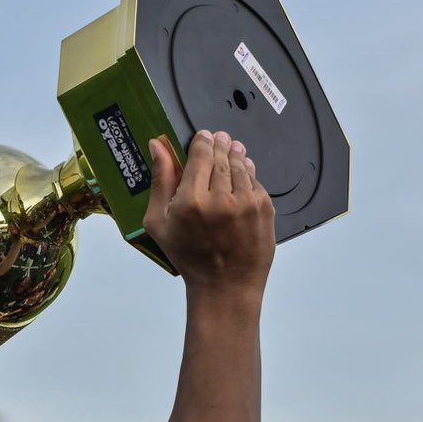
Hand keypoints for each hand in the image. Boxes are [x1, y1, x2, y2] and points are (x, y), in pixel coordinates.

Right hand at [143, 131, 274, 297]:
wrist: (225, 285)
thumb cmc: (188, 257)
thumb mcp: (160, 223)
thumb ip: (160, 181)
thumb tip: (158, 145)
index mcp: (191, 201)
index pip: (200, 156)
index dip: (202, 142)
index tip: (203, 136)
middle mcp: (221, 198)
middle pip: (222, 157)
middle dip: (220, 145)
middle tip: (219, 137)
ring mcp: (247, 203)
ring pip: (241, 166)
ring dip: (236, 154)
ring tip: (232, 149)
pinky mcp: (265, 208)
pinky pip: (256, 181)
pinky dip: (249, 173)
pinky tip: (243, 172)